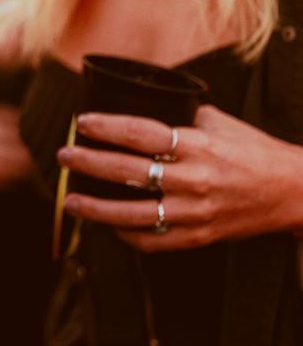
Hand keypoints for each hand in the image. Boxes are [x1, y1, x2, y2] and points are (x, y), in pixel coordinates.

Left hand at [58, 105, 302, 249]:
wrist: (291, 192)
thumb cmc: (252, 150)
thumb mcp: (218, 121)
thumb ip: (180, 115)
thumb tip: (142, 104)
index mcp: (197, 146)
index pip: (141, 133)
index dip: (106, 127)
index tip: (81, 122)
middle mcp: (194, 180)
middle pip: (129, 172)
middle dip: (89, 164)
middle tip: (64, 156)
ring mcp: (196, 213)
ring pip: (134, 215)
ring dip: (97, 208)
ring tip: (71, 200)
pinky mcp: (200, 237)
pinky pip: (154, 241)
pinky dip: (127, 234)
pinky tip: (108, 226)